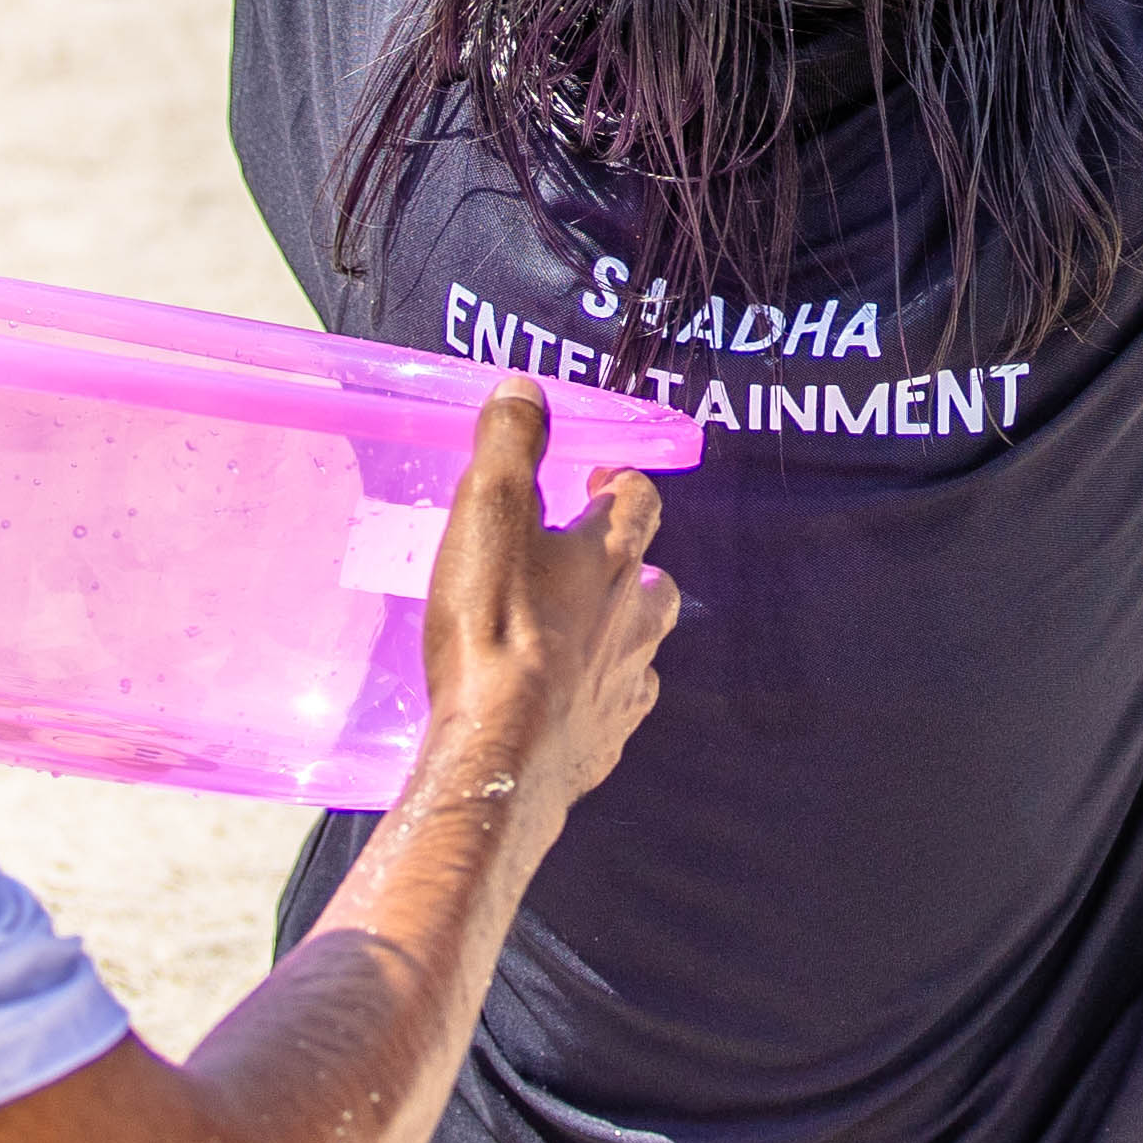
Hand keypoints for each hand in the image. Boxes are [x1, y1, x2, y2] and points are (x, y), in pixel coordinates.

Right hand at [410, 381, 674, 822]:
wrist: (502, 755)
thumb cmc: (493, 629)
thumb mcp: (488, 514)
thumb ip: (509, 445)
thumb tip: (527, 387)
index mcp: (611, 558)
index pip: (639, 500)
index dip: (620, 486)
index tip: (593, 483)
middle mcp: (635, 619)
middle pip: (654, 579)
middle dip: (627, 567)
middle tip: (577, 565)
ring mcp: (627, 686)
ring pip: (640, 647)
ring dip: (614, 634)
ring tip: (568, 636)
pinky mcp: (607, 743)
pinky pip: (614, 709)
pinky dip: (596, 698)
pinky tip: (561, 704)